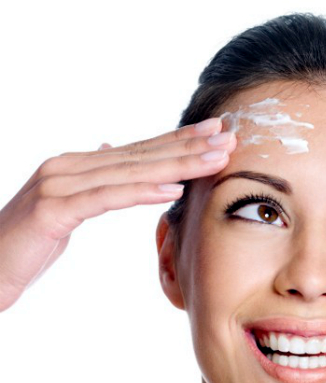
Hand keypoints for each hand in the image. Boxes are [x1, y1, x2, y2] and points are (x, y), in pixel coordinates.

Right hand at [0, 116, 236, 311]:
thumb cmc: (30, 240)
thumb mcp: (67, 203)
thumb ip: (92, 179)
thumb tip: (107, 147)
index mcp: (79, 165)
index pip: (139, 150)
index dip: (179, 139)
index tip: (215, 131)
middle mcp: (71, 166)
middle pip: (141, 155)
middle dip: (188, 145)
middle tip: (227, 136)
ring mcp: (60, 184)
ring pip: (131, 172)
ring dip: (177, 164)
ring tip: (214, 159)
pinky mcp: (54, 209)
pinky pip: (107, 199)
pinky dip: (142, 192)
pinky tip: (173, 188)